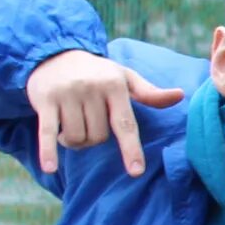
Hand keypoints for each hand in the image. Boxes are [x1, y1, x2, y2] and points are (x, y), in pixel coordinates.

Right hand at [24, 48, 184, 177]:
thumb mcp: (124, 77)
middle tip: (88, 122)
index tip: (136, 171)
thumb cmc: (96, 72)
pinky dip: (49, 151)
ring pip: (76, 138)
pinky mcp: (44, 100)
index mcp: (114, 85)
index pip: (125, 124)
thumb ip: (149, 92)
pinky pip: (47, 132)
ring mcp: (66, 94)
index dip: (131, 149)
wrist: (54, 53)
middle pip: (98, 136)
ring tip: (70, 125)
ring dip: (74, 141)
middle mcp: (90, 89)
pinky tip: (49, 168)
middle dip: (94, 138)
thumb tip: (180, 95)